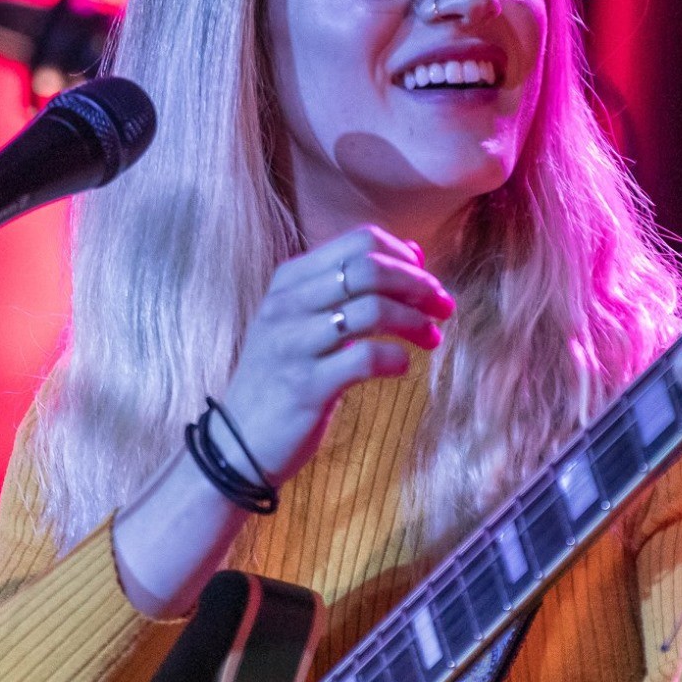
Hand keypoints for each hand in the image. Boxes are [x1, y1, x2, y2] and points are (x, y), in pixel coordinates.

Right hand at [215, 225, 454, 484]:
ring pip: (373, 308)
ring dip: (415, 321)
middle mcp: (288, 304)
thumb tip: (414, 255)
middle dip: (419, 284)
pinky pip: (366, 358)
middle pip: (370, 268)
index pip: (359, 240)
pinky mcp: (307, 385)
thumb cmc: (283, 377)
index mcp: (290, 280)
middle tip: (442, 306)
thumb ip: (353, 287)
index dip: (404, 255)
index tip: (427, 279)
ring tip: (431, 339)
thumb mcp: (306, 321)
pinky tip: (401, 366)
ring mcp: (294, 343)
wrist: (238, 441)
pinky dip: (396, 358)